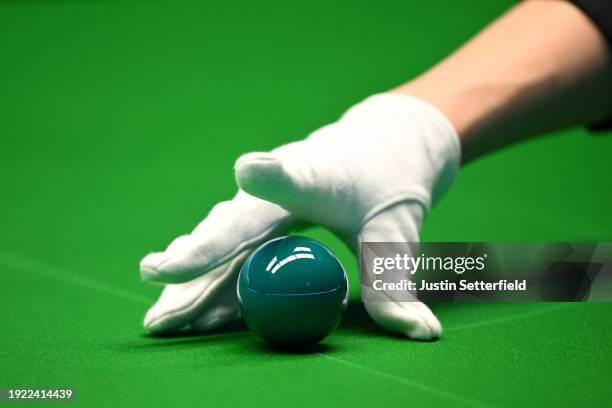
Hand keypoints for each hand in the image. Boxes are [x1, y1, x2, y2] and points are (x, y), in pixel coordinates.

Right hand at [140, 93, 459, 339]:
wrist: (379, 144)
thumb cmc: (387, 180)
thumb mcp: (396, 231)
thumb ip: (394, 281)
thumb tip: (424, 334)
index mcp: (315, 173)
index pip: (292, 176)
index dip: (271, 177)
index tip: (249, 170)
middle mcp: (275, 184)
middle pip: (232, 228)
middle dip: (196, 267)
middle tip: (163, 301)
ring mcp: (260, 201)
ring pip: (220, 244)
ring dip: (193, 284)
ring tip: (164, 319)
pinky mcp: (258, 216)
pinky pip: (231, 254)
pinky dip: (214, 283)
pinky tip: (199, 311)